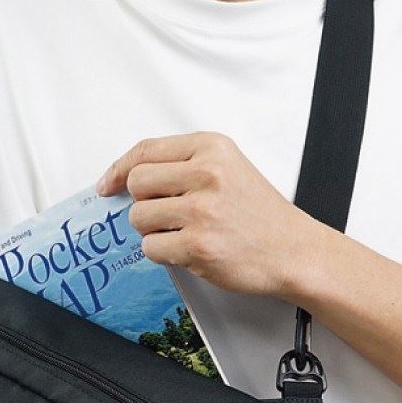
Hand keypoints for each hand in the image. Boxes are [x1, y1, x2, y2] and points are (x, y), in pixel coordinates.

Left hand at [96, 132, 325, 297]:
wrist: (293, 251)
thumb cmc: (260, 214)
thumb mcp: (229, 169)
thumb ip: (184, 166)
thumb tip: (127, 178)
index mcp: (212, 148)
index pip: (145, 151)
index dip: (119, 169)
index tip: (108, 184)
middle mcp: (207, 174)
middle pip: (137, 183)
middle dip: (143, 203)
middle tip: (166, 215)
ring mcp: (202, 211)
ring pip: (139, 218)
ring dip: (153, 231)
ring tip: (184, 233)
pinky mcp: (198, 245)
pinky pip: (151, 248)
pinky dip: (164, 253)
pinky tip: (190, 250)